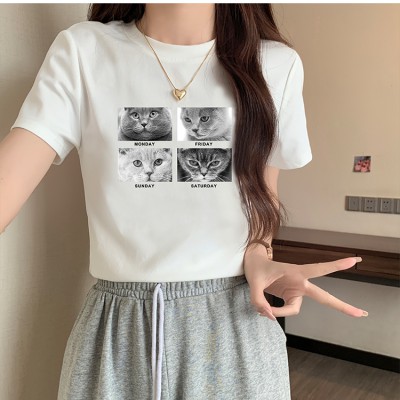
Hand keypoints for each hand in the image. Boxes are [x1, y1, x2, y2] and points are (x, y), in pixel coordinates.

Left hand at [243, 250, 367, 320]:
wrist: (252, 265)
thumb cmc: (256, 268)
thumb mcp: (254, 281)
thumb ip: (258, 300)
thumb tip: (269, 316)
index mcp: (296, 272)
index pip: (319, 269)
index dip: (337, 265)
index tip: (355, 261)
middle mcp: (299, 282)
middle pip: (324, 297)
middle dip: (342, 306)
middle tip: (362, 314)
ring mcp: (296, 291)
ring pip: (295, 309)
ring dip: (280, 312)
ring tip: (263, 310)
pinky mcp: (289, 296)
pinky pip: (286, 310)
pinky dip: (275, 313)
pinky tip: (264, 311)